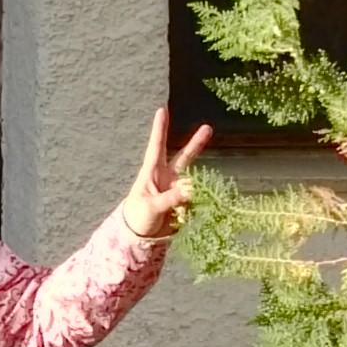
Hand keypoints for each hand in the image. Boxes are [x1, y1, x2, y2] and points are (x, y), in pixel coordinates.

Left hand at [119, 107, 213, 241]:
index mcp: (152, 172)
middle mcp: (167, 177)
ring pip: (193, 183)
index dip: (160, 129)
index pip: (157, 146)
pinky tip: (178, 218)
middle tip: (208, 128)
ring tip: (176, 210)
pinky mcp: (184, 203)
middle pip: (184, 157)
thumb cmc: (138, 216)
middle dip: (196, 144)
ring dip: (195, 192)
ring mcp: (177, 189)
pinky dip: (189, 210)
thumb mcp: (151, 207)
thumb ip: (170, 198)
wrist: (140, 236)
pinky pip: (194, 202)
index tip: (162, 109)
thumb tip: (190, 190)